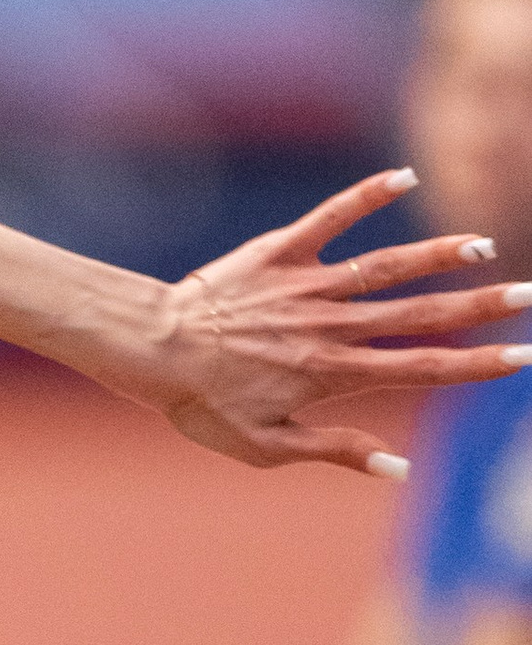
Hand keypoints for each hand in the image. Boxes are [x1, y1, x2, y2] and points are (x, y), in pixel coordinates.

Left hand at [138, 169, 528, 477]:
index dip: (475, 364)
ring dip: (440, 252)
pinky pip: (331, 218)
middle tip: (528, 296)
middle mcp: (331, 327)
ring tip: (485, 245)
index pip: (421, 368)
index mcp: (334, 374)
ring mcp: (308, 286)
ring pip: (387, 265)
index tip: (520, 357)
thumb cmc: (202, 403)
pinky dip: (367, 194)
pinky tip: (404, 175)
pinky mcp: (280, 252)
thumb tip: (399, 468)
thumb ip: (336, 453)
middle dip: (480, 307)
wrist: (150, 348)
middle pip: (420, 314)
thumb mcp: (265, 447)